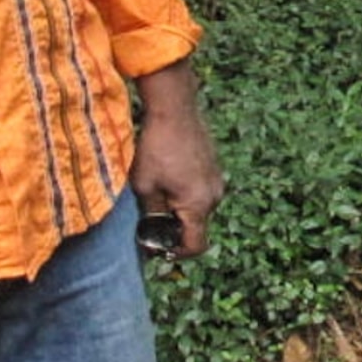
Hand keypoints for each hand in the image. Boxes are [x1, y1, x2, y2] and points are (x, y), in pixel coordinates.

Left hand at [127, 59, 222, 258]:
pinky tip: (167, 175)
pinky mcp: (214, 166)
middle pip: (196, 226)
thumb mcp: (144, 186)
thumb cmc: (156, 147)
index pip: (196, 246)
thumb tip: (151, 235)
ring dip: (179, 208)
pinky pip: (201, 190)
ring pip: (198, 207)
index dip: (177, 253)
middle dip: (174, 228)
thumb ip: (151, 215)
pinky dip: (185, 192)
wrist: (174, 108)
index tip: (159, 249)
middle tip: (149, 219)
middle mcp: (214, 195)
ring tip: (156, 192)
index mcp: (198, 205)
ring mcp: (216, 180)